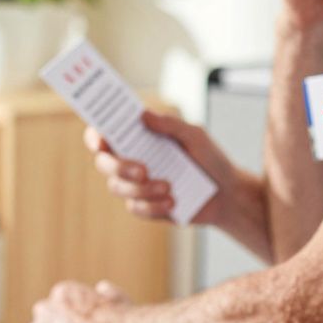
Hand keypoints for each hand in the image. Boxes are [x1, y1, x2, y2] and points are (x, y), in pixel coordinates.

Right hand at [85, 110, 236, 225]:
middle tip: (143, 170)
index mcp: (138, 138)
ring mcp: (135, 185)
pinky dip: (152, 206)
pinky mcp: (145, 206)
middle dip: (118, 167)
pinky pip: (136, 208)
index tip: (101, 141)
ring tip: (168, 187)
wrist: (228, 193)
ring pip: (117, 187)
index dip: (95, 136)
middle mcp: (131, 159)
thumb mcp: (195, 136)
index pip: (105, 134)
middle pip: (103, 163)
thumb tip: (143, 115)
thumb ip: (170, 124)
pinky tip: (172, 202)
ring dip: (141, 189)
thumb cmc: (210, 159)